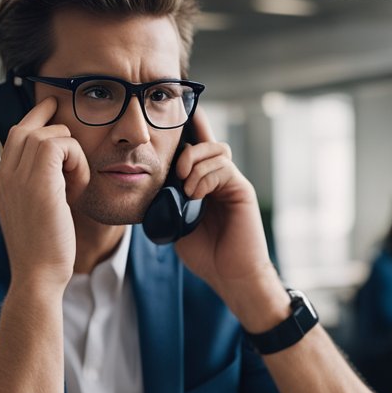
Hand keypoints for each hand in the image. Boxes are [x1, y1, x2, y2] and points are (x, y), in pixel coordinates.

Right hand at [0, 97, 88, 291]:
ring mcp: (18, 176)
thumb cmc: (42, 250)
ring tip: (75, 184)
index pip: (14, 135)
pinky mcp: (39, 182)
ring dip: (71, 153)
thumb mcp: (33, 211)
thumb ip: (36, 185)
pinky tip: (77, 187)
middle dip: (51, 122)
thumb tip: (56, 167)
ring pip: (48, 134)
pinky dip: (76, 160)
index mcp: (0, 180)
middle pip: (27, 128)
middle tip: (71, 132)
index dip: (34, 119)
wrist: (38, 275)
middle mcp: (4, 174)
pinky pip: (61, 145)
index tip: (52, 109)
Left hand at [172, 107, 285, 330]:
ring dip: (195, 164)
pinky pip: (223, 168)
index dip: (187, 131)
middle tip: (175, 170)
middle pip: (207, 142)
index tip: (171, 117)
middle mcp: (219, 179)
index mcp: (203, 184)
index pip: (195, 149)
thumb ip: (168, 200)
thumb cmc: (205, 254)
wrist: (229, 275)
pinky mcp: (242, 190)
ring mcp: (232, 183)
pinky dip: (205, 177)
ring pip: (216, 150)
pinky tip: (196, 195)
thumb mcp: (176, 223)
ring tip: (185, 188)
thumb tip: (149, 182)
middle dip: (187, 149)